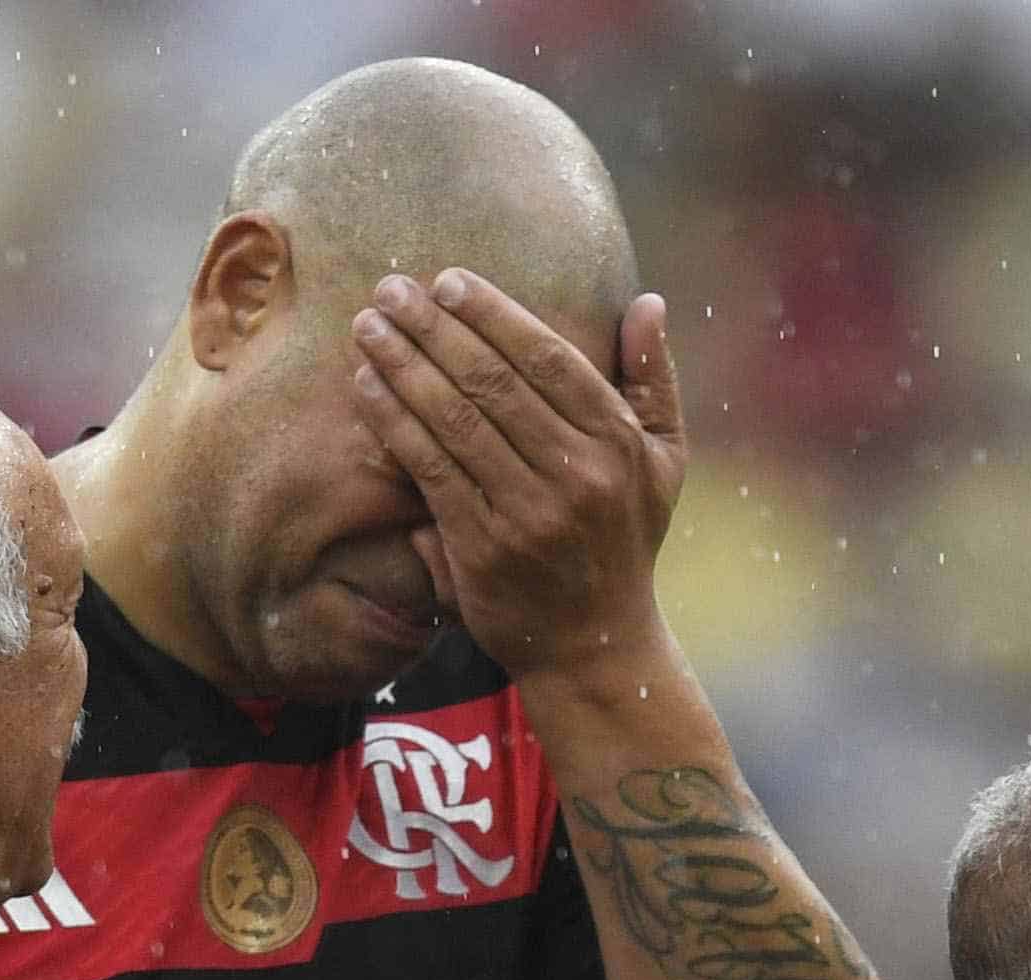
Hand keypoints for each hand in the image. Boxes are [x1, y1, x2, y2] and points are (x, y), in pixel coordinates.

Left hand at [349, 270, 682, 681]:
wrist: (596, 647)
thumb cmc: (625, 540)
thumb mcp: (664, 461)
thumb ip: (655, 380)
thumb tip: (649, 302)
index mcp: (618, 443)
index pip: (547, 358)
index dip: (492, 314)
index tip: (448, 281)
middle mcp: (576, 475)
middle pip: (492, 381)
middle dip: (434, 328)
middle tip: (391, 289)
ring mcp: (528, 513)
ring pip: (453, 419)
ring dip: (402, 365)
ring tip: (367, 326)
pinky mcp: (482, 548)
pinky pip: (429, 469)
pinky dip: (393, 422)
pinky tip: (366, 386)